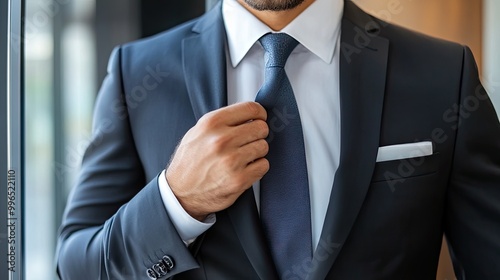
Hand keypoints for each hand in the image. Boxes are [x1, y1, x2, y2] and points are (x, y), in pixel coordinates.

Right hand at [166, 102, 269, 220]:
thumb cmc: (189, 162)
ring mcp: (231, 160)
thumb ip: (222, 121)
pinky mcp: (239, 180)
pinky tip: (245, 169)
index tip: (260, 118)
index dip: (260, 114)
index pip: (251, 108)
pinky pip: (263, 165)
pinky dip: (257, 167)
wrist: (179, 193)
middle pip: (261, 128)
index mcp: (212, 123)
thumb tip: (248, 116)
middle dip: (258, 134)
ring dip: (257, 152)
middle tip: (249, 141)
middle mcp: (222, 140)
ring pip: (263, 146)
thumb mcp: (198, 132)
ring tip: (243, 157)